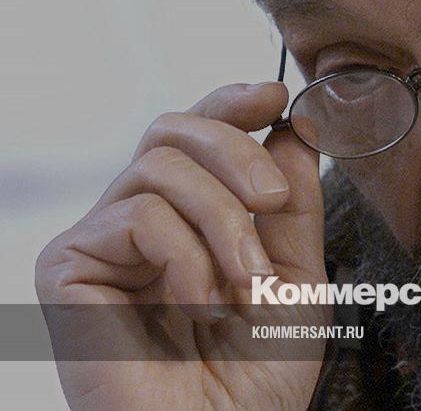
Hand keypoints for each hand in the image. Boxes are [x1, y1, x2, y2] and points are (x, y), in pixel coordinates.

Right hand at [35, 83, 327, 410]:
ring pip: (161, 165)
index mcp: (191, 220)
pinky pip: (138, 215)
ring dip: (224, 222)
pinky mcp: (66, 266)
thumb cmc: (255, 378)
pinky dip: (188, 258)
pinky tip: (199, 306)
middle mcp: (139, 222)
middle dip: (237, 152)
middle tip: (273, 203)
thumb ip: (294, 206)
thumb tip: (293, 130)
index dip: (230, 103)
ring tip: (244, 286)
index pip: (196, 136)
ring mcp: (102, 242)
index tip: (275, 98)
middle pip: (173, 129)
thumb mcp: (297, 278)